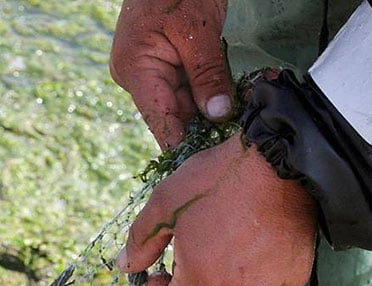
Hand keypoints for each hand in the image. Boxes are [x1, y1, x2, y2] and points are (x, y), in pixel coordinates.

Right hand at [110, 0, 231, 149]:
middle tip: (234, 149)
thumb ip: (208, 74)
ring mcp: (147, 71)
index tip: (209, 169)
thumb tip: (218, 114)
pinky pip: (185, 88)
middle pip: (172, 117)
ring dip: (208, 113)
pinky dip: (206, 96)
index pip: (160, 123)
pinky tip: (228, 106)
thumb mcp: (199, 31)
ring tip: (236, 130)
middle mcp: (136, 77)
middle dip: (202, 129)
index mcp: (136, 72)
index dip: (184, 147)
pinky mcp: (162, 63)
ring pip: (181, 104)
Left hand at [117, 135, 316, 285]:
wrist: (281, 157)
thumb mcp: (165, 203)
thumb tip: (125, 267)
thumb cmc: (217, 178)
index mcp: (204, 279)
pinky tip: (245, 257)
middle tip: (184, 274)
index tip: (157, 275)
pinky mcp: (295, 276)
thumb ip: (141, 241)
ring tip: (215, 263)